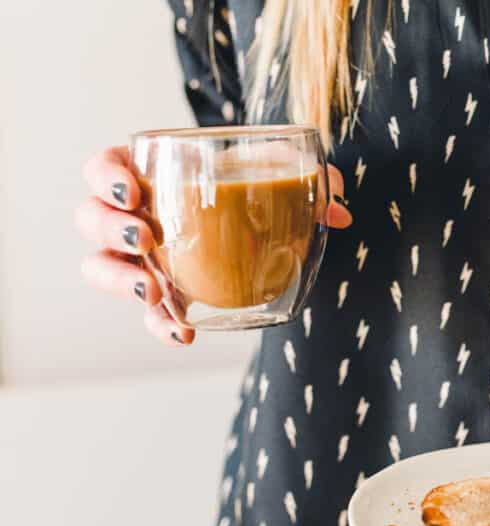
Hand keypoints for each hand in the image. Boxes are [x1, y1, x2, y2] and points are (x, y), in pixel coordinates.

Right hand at [76, 145, 351, 345]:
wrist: (263, 223)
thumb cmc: (258, 188)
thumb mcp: (285, 177)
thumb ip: (313, 184)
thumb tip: (337, 212)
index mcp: (150, 172)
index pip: (104, 166)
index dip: (107, 177)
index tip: (134, 190)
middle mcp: (134, 214)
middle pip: (91, 217)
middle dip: (111, 230)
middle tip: (146, 239)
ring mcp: (140, 257)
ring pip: (100, 267)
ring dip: (121, 280)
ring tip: (157, 291)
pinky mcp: (160, 293)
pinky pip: (145, 311)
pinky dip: (158, 324)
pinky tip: (183, 333)